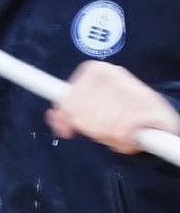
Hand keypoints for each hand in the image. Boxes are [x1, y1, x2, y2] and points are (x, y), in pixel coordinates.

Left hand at [47, 62, 179, 153]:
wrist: (158, 117)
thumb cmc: (121, 112)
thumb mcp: (90, 109)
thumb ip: (67, 113)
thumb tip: (53, 116)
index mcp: (94, 71)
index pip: (68, 103)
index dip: (76, 120)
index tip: (86, 124)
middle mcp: (112, 74)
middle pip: (83, 118)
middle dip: (95, 131)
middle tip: (109, 128)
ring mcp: (130, 87)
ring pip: (102, 126)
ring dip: (111, 137)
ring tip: (122, 130)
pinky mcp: (146, 105)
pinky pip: (121, 132)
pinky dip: (125, 141)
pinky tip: (132, 135)